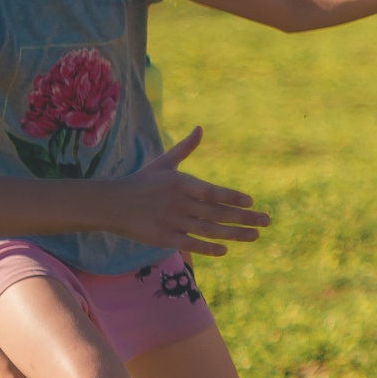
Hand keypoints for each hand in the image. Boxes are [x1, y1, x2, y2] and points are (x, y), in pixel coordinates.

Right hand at [104, 128, 269, 255]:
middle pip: (216, 212)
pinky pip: (190, 244)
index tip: (251, 201)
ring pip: (208, 229)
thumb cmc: (141, 182)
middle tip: (267, 221)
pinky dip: (207, 247)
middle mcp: (179, 203)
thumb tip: (200, 128)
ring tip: (255, 235)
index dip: (231, 196)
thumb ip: (185, 148)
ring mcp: (171, 221)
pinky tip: (225, 249)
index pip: (211, 191)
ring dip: (233, 234)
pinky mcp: (163, 238)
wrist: (110, 204)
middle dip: (243, 217)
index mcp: (181, 184)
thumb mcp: (163, 163)